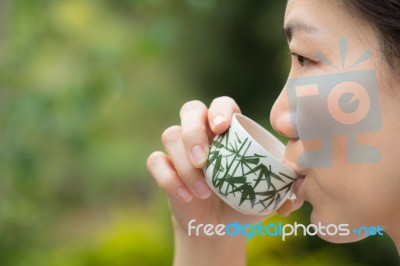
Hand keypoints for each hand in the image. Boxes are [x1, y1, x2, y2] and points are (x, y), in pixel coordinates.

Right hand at [146, 97, 301, 264]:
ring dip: (184, 164)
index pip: (220, 104)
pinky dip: (168, 178)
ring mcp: (180, 149)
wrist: (220, 227)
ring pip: (171, 135)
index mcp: (228, 130)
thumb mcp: (268, 196)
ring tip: (204, 192)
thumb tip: (301, 183)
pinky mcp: (164, 167)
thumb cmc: (245, 202)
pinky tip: (186, 196)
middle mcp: (202, 133)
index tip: (223, 127)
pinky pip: (155, 161)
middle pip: (190, 110)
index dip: (220, 109)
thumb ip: (286, 187)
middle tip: (204, 160)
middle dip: (194, 131)